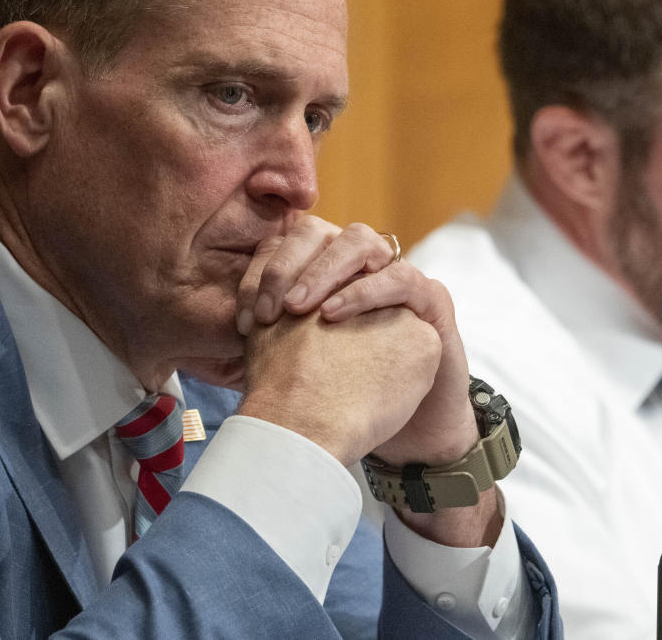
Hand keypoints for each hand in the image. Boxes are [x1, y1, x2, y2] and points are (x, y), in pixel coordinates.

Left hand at [236, 216, 499, 546]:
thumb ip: (273, 336)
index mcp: (327, 273)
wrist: (409, 430)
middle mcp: (362, 265)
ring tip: (300, 308)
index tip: (245, 317)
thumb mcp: (303, 365)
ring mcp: (397, 276)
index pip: (289, 243)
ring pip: (362, 239)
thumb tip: (231, 325)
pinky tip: (336, 315)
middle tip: (273, 307)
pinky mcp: (431, 298)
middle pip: (321, 231)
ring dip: (326, 269)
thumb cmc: (350, 398)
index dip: (264, 271)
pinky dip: (366, 289)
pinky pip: (401, 275)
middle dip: (290, 263)